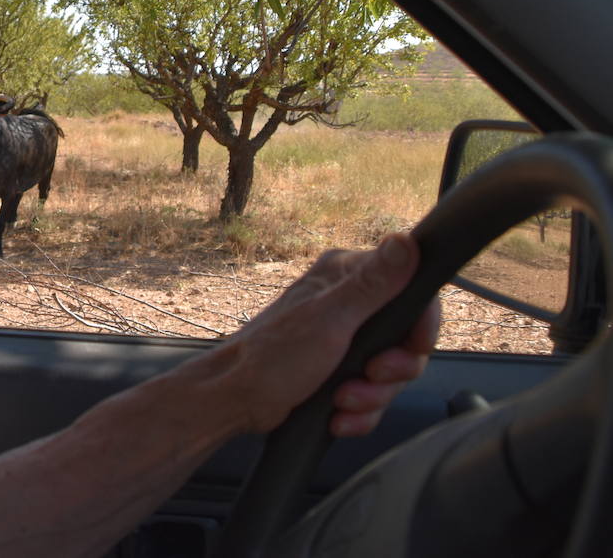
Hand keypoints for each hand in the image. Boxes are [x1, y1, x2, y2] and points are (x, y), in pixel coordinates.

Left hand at [226, 233, 439, 436]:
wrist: (236, 400)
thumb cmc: (273, 356)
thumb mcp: (330, 319)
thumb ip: (373, 284)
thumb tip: (406, 241)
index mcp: (345, 278)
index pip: (412, 290)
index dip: (422, 324)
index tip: (414, 347)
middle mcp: (347, 304)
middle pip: (406, 338)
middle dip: (393, 369)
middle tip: (371, 376)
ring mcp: (343, 340)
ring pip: (390, 372)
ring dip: (372, 395)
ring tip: (342, 400)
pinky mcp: (338, 371)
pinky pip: (371, 394)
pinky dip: (359, 412)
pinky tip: (338, 416)